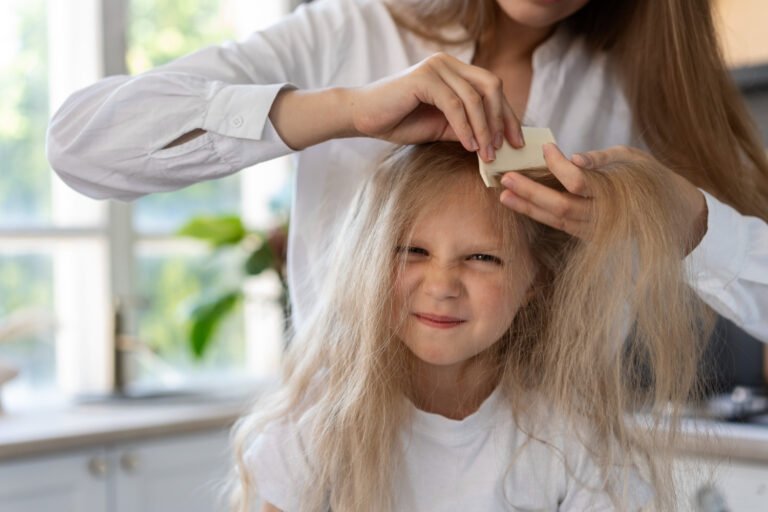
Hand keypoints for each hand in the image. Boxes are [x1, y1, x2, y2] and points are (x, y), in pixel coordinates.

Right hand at [347, 53, 523, 161]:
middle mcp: (448, 63)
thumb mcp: (442, 127)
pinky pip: (455, 105)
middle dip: (502, 119)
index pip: (491, 88)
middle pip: (491, 87)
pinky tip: (469, 146)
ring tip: (486, 154)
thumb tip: (496, 143)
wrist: (363, 117)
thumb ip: (466, 127)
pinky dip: (465, 128)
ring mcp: (437, 67)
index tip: (516, 142)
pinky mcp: (425, 78)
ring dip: (484, 129)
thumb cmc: (399, 121)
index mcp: (454, 70)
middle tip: (507, 148)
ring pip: (475, 98)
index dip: (507, 115)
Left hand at [500, 144, 707, 251]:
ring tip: (504, 194)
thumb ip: (603, 158)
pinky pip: (560, 227)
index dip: (559, 167)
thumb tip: (574, 157)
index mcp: (616, 194)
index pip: (579, 183)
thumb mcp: (634, 158)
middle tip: (506, 177)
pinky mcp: (589, 237)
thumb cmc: (653, 179)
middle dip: (530, 193)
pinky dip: (539, 215)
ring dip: (528, 208)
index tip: (546, 148)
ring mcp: (595, 231)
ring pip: (556, 221)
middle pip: (560, 207)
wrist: (676, 216)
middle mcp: (603, 217)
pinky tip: (520, 204)